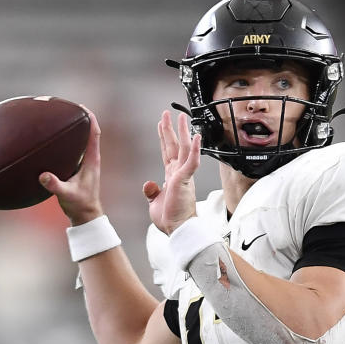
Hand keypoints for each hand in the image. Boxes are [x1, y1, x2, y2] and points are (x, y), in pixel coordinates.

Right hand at [40, 108, 103, 225]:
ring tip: (59, 115)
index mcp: (92, 160)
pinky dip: (67, 139)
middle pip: (88, 131)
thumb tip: (44, 176)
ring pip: (81, 138)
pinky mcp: (78, 167)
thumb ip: (56, 185)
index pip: (94, 133)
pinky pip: (74, 147)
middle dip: (79, 117)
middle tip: (65, 105)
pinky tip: (54, 136)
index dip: (90, 118)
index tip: (81, 106)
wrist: (85, 215)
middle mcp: (90, 158)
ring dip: (73, 127)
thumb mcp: (66, 195)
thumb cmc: (79, 205)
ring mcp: (85, 162)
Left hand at [145, 111, 201, 234]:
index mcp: (172, 177)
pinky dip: (194, 149)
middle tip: (167, 113)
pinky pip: (191, 162)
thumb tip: (148, 184)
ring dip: (182, 132)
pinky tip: (196, 137)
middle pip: (174, 146)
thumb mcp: (155, 202)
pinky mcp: (185, 180)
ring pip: (183, 149)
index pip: (167, 152)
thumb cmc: (170, 219)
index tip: (162, 125)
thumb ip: (152, 191)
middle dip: (170, 128)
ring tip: (181, 117)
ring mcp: (183, 175)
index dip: (164, 138)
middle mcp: (178, 173)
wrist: (178, 230)